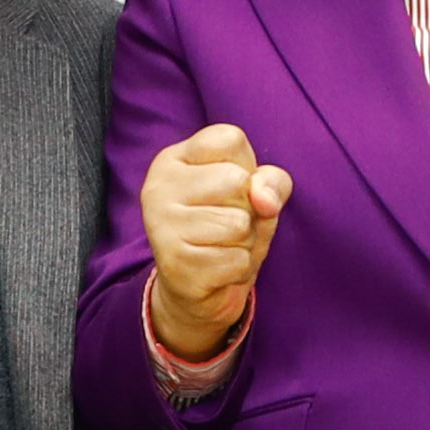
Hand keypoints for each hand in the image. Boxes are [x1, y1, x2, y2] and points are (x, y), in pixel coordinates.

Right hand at [139, 122, 291, 364]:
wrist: (196, 290)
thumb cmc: (227, 229)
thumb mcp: (257, 194)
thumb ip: (272, 181)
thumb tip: (263, 200)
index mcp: (172, 159)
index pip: (230, 139)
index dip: (248, 168)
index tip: (227, 189)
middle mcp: (158, 187)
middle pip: (236, 180)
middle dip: (248, 209)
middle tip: (225, 224)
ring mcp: (161, 226)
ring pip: (239, 224)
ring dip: (245, 241)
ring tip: (222, 247)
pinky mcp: (173, 264)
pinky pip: (236, 260)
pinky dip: (239, 268)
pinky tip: (218, 270)